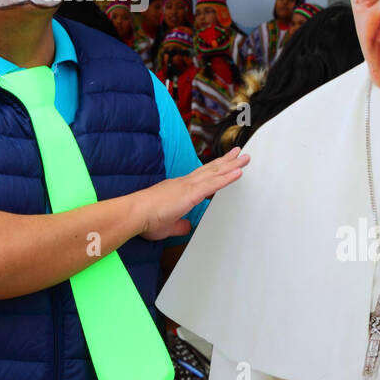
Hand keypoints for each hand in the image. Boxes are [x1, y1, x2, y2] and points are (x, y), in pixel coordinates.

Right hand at [134, 147, 248, 241]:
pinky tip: (238, 172)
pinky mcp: (190, 193)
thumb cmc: (145, 219)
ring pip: (215, 173)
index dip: (214, 169)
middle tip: (239, 153)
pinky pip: (214, 184)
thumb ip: (179, 225)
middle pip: (210, 169)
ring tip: (245, 158)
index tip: (224, 163)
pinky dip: (227, 177)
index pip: (200, 177)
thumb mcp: (167, 225)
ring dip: (232, 165)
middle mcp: (184, 183)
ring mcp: (188, 186)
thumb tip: (186, 226)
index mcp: (178, 189)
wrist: (134, 213)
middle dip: (226, 161)